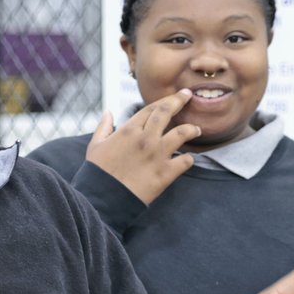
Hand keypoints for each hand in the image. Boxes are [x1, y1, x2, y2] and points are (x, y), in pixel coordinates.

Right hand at [83, 94, 203, 203]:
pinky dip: (189, 160)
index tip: (178, 95)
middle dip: (180, 101)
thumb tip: (107, 112)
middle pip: (167, 112)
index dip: (167, 99)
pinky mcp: (165, 173)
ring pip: (182, 133)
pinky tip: (188, 160)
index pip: (152, 108)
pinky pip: (186, 161)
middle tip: (189, 96)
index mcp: (129, 130)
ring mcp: (158, 155)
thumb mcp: (96, 145)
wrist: (102, 198)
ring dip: (192, 129)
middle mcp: (146, 138)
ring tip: (197, 130)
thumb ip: (104, 126)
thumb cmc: (97, 172)